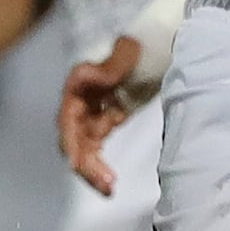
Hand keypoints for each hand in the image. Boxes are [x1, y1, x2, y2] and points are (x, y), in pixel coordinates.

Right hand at [57, 31, 150, 197]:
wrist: (161, 41)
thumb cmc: (144, 42)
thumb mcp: (130, 50)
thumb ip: (112, 65)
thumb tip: (94, 80)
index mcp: (80, 83)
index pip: (68, 117)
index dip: (70, 141)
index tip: (75, 163)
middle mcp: (79, 100)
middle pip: (72, 138)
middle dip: (85, 163)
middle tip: (106, 184)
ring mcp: (91, 112)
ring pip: (82, 148)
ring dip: (92, 170)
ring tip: (109, 189)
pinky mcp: (104, 120)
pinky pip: (95, 148)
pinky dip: (100, 165)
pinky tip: (110, 182)